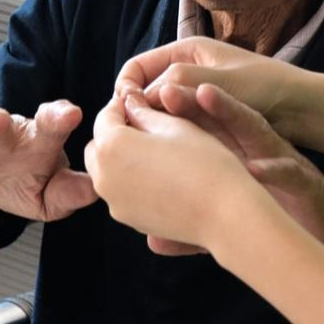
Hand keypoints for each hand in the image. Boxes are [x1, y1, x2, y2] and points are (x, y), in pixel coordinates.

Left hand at [86, 93, 265, 250]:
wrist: (225, 213)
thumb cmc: (206, 164)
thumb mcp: (176, 126)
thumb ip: (145, 112)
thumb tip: (131, 104)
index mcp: (112, 146)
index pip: (106, 116)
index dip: (124, 105)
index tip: (141, 103)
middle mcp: (104, 177)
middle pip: (98, 146)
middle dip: (116, 134)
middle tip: (147, 128)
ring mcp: (115, 202)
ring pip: (106, 172)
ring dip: (121, 159)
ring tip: (155, 153)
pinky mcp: (129, 220)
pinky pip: (120, 193)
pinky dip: (130, 182)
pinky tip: (162, 178)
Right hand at [115, 37, 306, 137]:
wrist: (303, 109)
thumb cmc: (267, 88)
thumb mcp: (221, 83)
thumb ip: (181, 84)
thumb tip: (143, 95)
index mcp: (186, 52)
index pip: (136, 67)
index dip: (125, 90)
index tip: (125, 115)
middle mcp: (187, 71)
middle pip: (144, 92)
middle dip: (136, 112)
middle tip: (135, 139)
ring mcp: (194, 96)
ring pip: (159, 113)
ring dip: (153, 128)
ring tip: (154, 149)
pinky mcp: (203, 118)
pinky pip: (176, 127)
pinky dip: (170, 137)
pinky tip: (173, 154)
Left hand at [158, 84, 323, 287]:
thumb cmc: (284, 224)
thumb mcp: (236, 223)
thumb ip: (195, 228)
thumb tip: (151, 242)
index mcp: (241, 160)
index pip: (205, 134)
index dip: (175, 121)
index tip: (140, 108)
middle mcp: (262, 154)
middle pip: (226, 122)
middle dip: (196, 103)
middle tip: (166, 86)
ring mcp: (286, 164)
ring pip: (258, 132)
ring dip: (233, 114)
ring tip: (206, 95)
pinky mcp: (307, 185)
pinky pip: (291, 173)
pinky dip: (275, 170)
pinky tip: (256, 168)